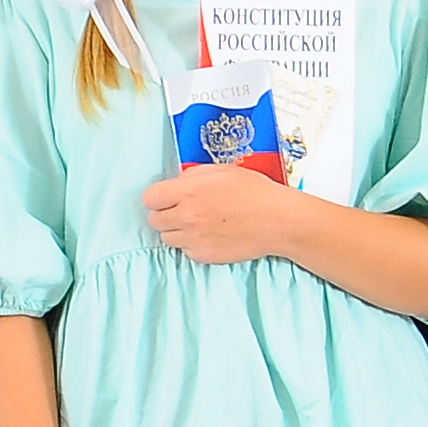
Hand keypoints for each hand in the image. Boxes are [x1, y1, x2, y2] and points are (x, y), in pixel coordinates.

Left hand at [139, 162, 303, 265]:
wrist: (277, 220)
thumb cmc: (254, 191)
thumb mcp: (220, 170)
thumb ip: (191, 176)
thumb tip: (176, 185)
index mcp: (188, 192)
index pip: (149, 198)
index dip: (159, 196)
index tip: (169, 196)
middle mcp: (186, 217)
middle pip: (154, 219)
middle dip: (166, 213)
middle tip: (184, 209)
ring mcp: (194, 239)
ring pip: (167, 237)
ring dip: (176, 230)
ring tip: (198, 223)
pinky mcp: (203, 256)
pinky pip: (184, 250)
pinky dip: (192, 244)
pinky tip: (209, 234)